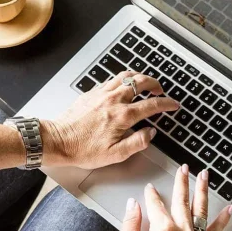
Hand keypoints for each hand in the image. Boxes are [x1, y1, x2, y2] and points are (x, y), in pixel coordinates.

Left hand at [43, 71, 179, 169]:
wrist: (58, 141)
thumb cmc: (83, 149)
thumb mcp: (115, 154)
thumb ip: (137, 142)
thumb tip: (150, 133)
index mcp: (122, 116)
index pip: (151, 105)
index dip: (166, 103)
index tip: (173, 104)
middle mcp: (113, 101)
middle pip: (140, 82)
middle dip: (155, 83)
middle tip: (160, 90)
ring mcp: (101, 94)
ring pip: (125, 76)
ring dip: (139, 77)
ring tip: (145, 83)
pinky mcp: (91, 93)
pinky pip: (111, 80)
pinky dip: (122, 79)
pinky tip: (123, 86)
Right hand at [117, 166, 231, 230]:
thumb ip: (130, 222)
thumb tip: (133, 204)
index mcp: (162, 228)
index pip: (156, 204)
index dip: (151, 195)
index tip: (150, 189)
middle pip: (181, 200)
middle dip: (182, 182)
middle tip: (184, 169)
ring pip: (200, 210)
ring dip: (202, 191)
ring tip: (205, 176)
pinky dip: (223, 220)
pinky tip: (229, 209)